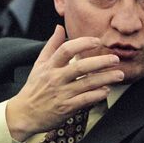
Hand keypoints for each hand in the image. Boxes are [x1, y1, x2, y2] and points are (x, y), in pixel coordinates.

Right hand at [6, 25, 124, 141]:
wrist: (23, 115)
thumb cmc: (35, 87)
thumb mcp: (39, 64)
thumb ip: (52, 45)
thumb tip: (59, 27)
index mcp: (49, 66)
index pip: (66, 50)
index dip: (83, 43)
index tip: (97, 41)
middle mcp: (55, 79)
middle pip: (80, 67)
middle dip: (100, 62)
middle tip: (115, 59)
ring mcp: (61, 94)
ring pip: (87, 84)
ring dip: (105, 78)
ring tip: (119, 75)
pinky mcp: (66, 108)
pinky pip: (85, 100)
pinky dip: (97, 95)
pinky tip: (107, 90)